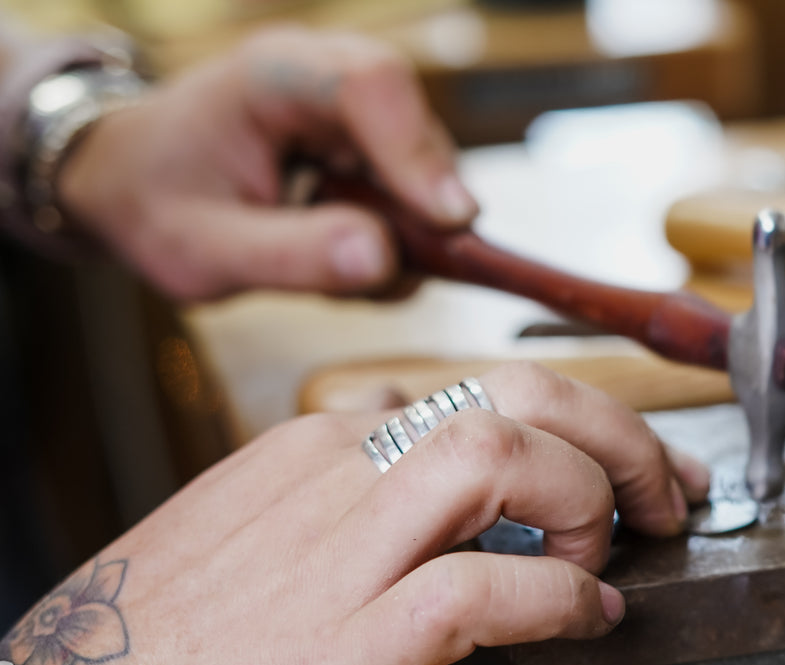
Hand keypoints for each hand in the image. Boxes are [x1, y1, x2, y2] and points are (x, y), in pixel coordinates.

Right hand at [0, 363, 708, 664]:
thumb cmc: (173, 645)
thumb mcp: (264, 532)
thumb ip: (361, 499)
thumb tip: (470, 493)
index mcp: (322, 446)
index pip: (483, 390)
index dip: (583, 420)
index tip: (630, 461)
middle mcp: (336, 474)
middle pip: (513, 396)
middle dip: (619, 432)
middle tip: (669, 491)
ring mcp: (341, 553)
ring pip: (501, 458)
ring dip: (590, 498)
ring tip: (615, 551)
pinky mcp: (350, 642)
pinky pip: (486, 587)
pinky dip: (561, 595)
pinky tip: (589, 618)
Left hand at [55, 26, 473, 302]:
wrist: (134, 182)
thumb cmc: (157, 205)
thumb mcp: (204, 252)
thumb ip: (292, 256)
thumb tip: (382, 258)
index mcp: (271, 75)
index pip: (370, 84)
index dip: (418, 150)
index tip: (450, 219)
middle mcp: (324, 74)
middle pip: (417, 122)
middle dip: (422, 203)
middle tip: (401, 269)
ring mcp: (353, 109)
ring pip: (426, 161)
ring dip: (409, 226)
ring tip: (347, 268)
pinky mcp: (372, 142)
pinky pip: (418, 187)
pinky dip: (401, 232)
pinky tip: (351, 252)